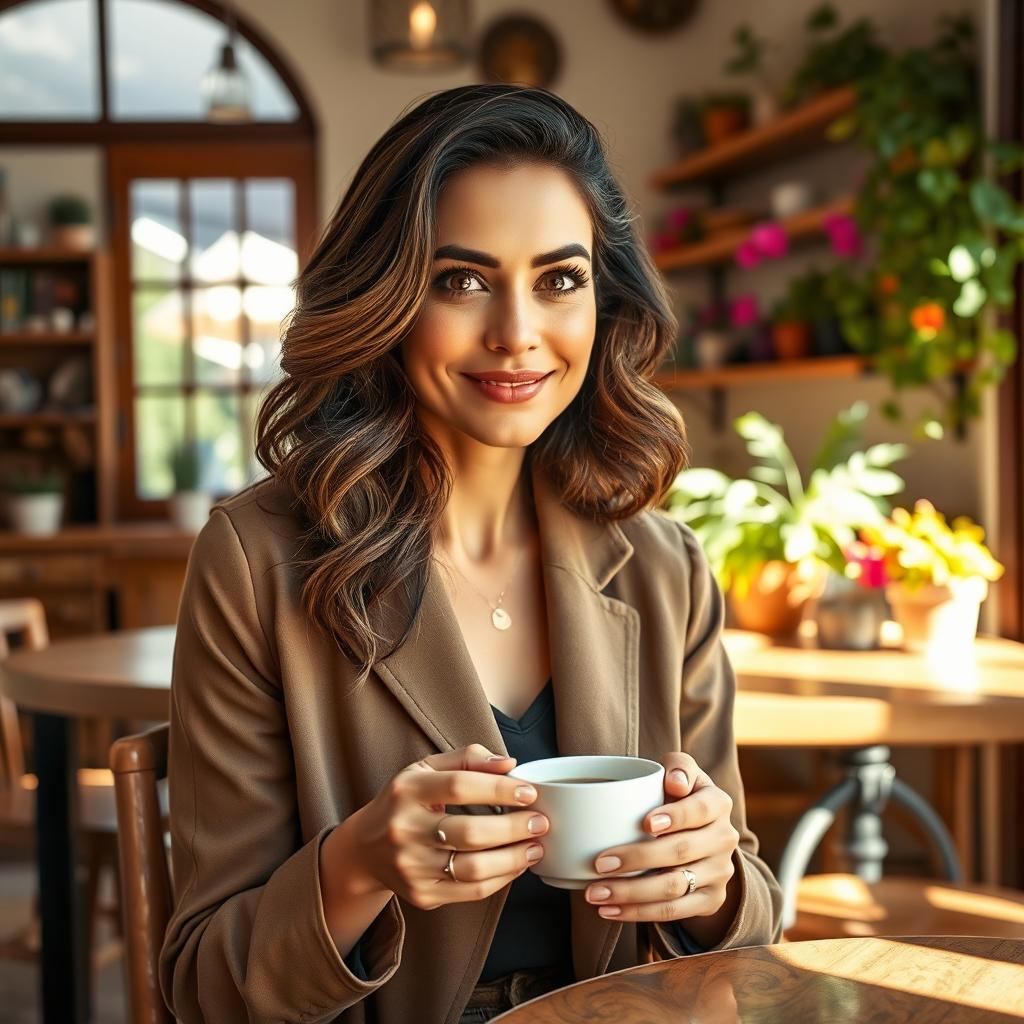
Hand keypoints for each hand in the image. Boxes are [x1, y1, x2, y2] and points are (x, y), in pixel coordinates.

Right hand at [344, 743, 547, 910]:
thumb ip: (467, 759)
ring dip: (514, 858)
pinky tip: (516, 864)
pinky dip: (501, 878)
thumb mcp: (426, 768)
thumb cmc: (405, 801)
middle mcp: (404, 829)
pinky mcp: (421, 894)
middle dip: (514, 828)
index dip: (498, 789)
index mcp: (406, 790)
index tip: (529, 792)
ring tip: (535, 846)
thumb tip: (509, 764)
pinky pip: (471, 891)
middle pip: (470, 833)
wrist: (366, 848)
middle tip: (540, 822)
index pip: (459, 787)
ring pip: (473, 868)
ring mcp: (411, 866)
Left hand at [584, 753, 738, 927]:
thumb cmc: (678, 795)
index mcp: (718, 803)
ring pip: (673, 888)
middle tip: (599, 863)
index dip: (675, 816)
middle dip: (637, 859)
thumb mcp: (681, 773)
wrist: (701, 834)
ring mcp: (719, 873)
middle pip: (681, 852)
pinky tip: (609, 911)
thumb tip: (675, 783)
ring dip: (630, 893)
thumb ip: (678, 766)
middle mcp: (724, 839)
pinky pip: (673, 912)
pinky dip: (638, 913)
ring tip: (595, 893)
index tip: (645, 823)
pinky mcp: (710, 901)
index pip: (700, 810)